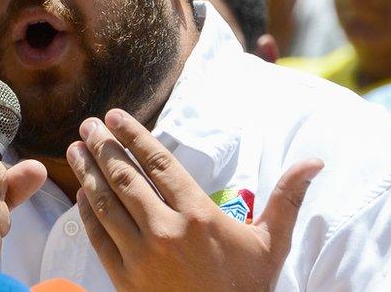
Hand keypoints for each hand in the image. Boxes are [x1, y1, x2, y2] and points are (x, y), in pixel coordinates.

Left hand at [68, 109, 322, 291]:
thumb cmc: (249, 288)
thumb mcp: (271, 244)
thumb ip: (286, 198)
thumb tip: (315, 161)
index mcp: (199, 215)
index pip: (158, 163)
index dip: (133, 136)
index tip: (114, 116)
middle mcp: (165, 230)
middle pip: (125, 177)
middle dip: (103, 147)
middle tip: (88, 124)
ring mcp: (140, 255)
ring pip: (105, 203)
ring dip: (87, 172)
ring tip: (75, 149)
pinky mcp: (123, 277)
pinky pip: (98, 237)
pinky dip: (86, 213)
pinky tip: (80, 195)